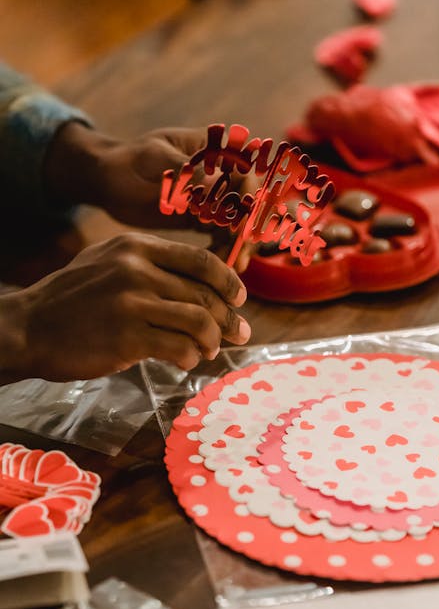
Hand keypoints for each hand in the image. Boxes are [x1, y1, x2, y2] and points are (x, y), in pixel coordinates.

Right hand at [0, 233, 249, 381]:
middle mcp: (137, 268)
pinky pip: (179, 347)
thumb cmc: (72, 300)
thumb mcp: (108, 265)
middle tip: (240, 334)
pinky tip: (186, 361)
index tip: (239, 299)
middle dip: (229, 318)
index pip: (200, 260)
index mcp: (137, 246)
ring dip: (212, 340)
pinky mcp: (128, 336)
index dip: (228, 281)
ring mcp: (132, 302)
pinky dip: (190, 357)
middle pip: (204, 294)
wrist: (29, 327)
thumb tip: (199, 288)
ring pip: (198, 320)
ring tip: (209, 351)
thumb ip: (150, 268)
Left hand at [44, 122, 255, 270]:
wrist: (109, 180)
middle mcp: (222, 173)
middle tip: (240, 258)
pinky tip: (218, 266)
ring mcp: (215, 197)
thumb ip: (184, 171)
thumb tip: (214, 184)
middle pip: (250, 203)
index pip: (247, 175)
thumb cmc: (129, 161)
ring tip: (231, 268)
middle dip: (248, 231)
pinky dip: (224, 251)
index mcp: (216, 150)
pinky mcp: (205, 218)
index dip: (250, 203)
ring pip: (240, 223)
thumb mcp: (155, 160)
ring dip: (239, 246)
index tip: (241, 229)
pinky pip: (223, 236)